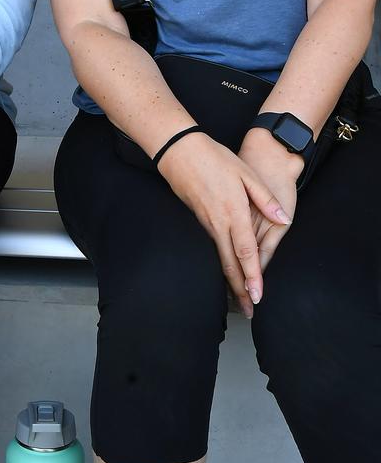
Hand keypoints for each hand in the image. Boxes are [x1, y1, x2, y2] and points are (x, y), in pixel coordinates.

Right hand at [157, 133, 290, 316]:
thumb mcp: (245, 173)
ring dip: (230, 281)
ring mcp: (206, 223)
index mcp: (233, 212)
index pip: (245, 252)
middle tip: (249, 311)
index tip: (258, 296)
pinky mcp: (199, 220)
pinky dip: (221, 265)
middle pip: (229, 265)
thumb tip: (284, 219)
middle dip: (240, 291)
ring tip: (240, 300)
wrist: (178, 150)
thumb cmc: (214, 158)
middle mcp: (218, 223)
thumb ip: (265, 198)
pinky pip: (212, 248)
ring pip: (219, 259)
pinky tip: (226, 271)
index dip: (252, 277)